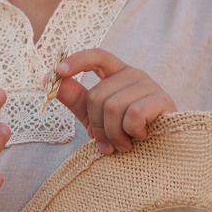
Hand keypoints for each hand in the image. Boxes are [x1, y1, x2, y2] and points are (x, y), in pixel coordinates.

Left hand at [55, 49, 175, 154]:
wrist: (160, 155)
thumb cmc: (126, 132)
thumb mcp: (94, 115)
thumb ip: (74, 96)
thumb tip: (48, 78)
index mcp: (117, 73)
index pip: (97, 56)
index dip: (77, 60)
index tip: (58, 71)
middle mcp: (134, 74)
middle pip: (98, 95)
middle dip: (98, 126)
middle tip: (107, 144)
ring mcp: (150, 85)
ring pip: (113, 107)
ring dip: (114, 135)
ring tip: (123, 145)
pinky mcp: (164, 100)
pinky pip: (133, 115)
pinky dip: (131, 132)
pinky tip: (141, 138)